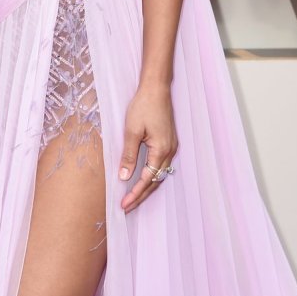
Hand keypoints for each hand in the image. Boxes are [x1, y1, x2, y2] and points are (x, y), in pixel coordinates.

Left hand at [118, 80, 176, 211]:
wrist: (156, 88)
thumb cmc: (143, 106)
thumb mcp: (132, 131)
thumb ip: (129, 155)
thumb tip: (124, 177)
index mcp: (161, 150)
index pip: (147, 179)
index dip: (135, 193)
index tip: (124, 204)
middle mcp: (170, 152)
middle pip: (155, 181)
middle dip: (141, 195)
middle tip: (126, 207)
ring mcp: (172, 147)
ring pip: (159, 175)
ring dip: (146, 187)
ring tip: (132, 197)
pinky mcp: (169, 142)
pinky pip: (161, 165)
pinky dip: (151, 176)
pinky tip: (142, 179)